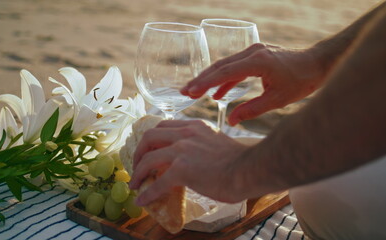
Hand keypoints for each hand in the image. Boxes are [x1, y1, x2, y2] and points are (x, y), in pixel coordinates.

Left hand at [129, 120, 249, 205]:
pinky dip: (148, 193)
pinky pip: (158, 183)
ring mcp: (182, 150)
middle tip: (138, 165)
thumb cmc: (240, 160)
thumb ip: (201, 145)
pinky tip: (143, 200)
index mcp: (194, 126)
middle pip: (150, 136)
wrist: (249, 169)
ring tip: (136, 183)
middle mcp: (185, 133)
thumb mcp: (216, 142)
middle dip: (139, 151)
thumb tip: (195, 160)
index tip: (149, 150)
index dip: (153, 139)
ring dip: (138, 171)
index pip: (165, 126)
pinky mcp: (182, 169)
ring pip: (148, 158)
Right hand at [181, 43, 324, 125]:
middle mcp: (253, 52)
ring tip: (194, 92)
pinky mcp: (256, 56)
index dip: (206, 83)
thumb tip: (231, 120)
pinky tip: (218, 94)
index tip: (191, 92)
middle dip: (201, 79)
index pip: (225, 72)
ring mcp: (254, 52)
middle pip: (220, 66)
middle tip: (184, 91)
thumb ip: (252, 110)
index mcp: (258, 61)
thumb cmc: (301, 81)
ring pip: (225, 65)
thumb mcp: (277, 100)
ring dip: (210, 79)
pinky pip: (235, 68)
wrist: (317, 64)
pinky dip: (225, 80)